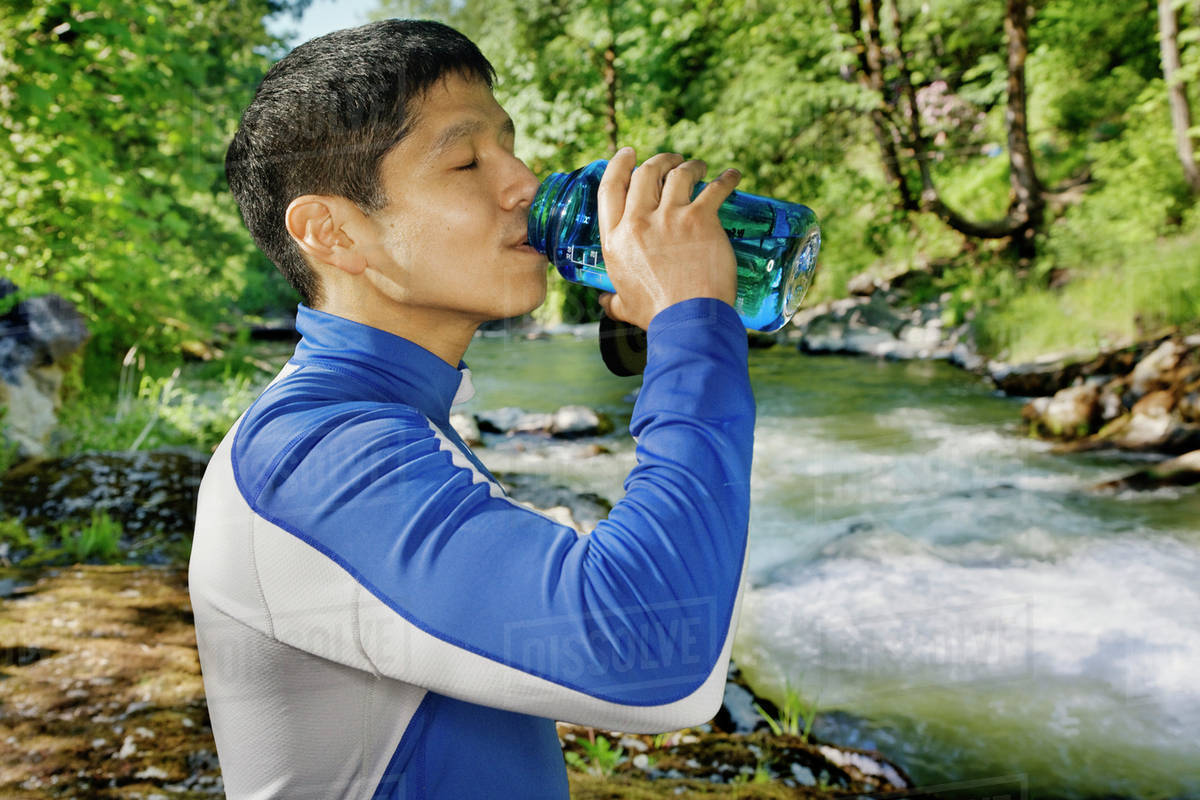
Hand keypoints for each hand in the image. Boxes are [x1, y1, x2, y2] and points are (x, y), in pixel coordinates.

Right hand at [595, 147, 740, 330]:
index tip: (628, 154)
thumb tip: (605, 302)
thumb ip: (613, 300)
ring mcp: (670, 218)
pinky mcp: (701, 220)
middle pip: (646, 174)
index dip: (619, 165)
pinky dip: (726, 180)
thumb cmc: (657, 316)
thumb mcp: (625, 306)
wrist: (688, 321)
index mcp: (616, 240)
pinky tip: (732, 176)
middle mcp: (639, 222)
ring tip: (700, 167)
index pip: (610, 189)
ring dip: (691, 166)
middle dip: (660, 160)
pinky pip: (715, 189)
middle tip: (672, 160)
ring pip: (679, 174)